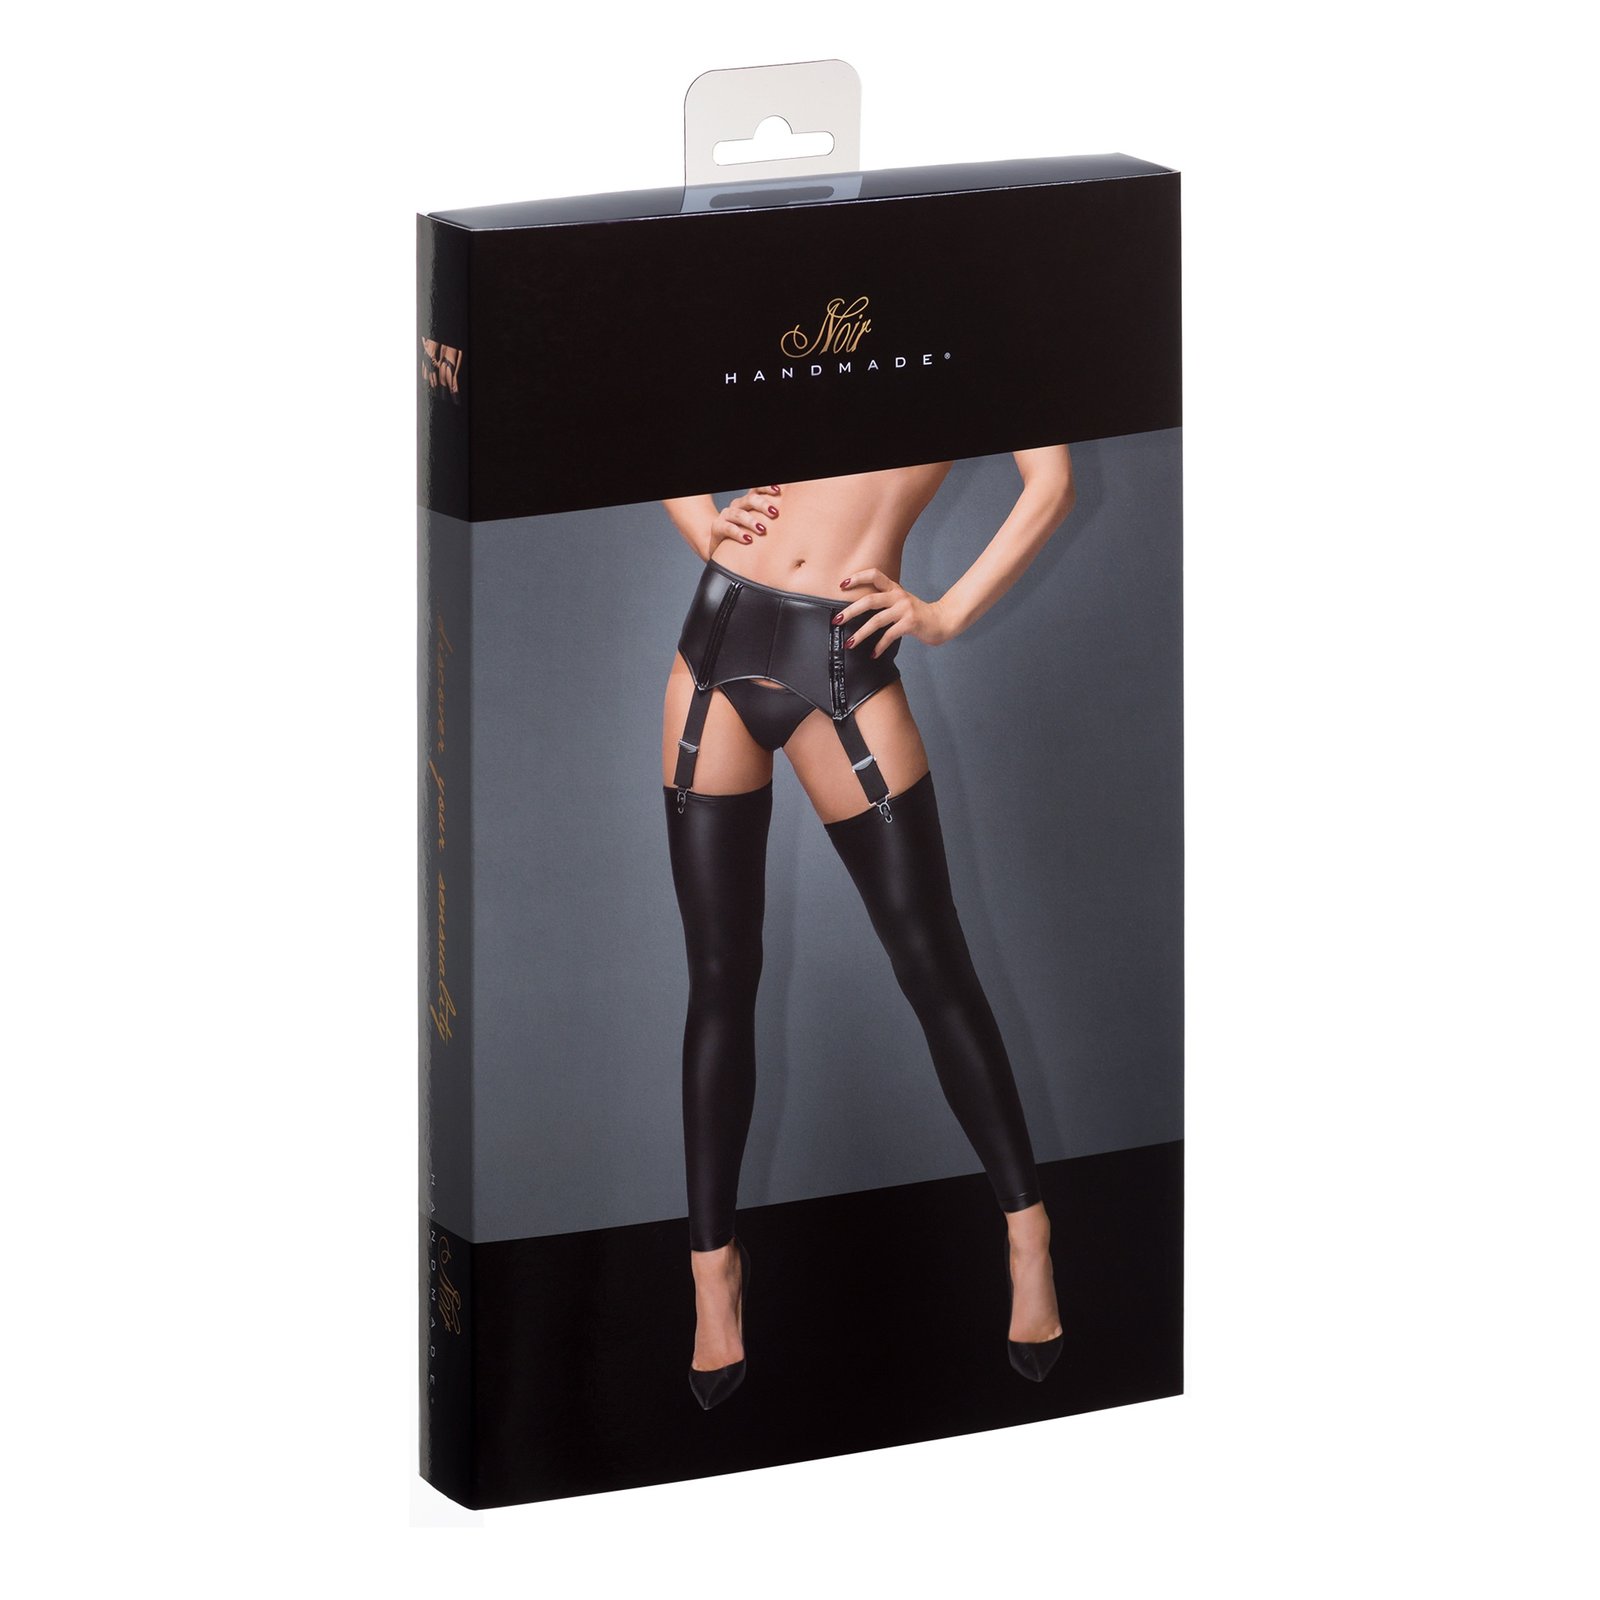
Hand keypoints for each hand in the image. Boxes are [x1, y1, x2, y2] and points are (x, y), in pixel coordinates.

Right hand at [708, 485, 781, 552]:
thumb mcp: (761, 527)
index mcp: (748, 503)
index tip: (779, 490)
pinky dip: (738, 533)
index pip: (757, 490)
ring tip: (762, 530)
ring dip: (751, 521)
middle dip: (763, 504)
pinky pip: (727, 528)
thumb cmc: (748, 538)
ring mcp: (726, 516)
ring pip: (738, 513)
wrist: (721, 549)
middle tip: (775, 513)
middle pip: (749, 499)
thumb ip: (773, 521)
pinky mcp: (717, 528)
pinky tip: (748, 539)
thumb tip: (799, 517)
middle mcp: (737, 506)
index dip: (767, 488)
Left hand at [833, 568, 954, 657]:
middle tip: (836, 620)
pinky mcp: (910, 623)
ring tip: (850, 643)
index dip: (858, 577)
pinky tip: (873, 654)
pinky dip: (879, 646)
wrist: (943, 621)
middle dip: (850, 611)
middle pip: (869, 600)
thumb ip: (885, 601)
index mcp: (894, 589)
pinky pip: (889, 635)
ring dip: (861, 634)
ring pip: (876, 620)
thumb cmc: (918, 614)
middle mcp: (898, 596)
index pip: (874, 575)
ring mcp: (905, 609)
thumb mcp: (901, 602)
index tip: (841, 584)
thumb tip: (858, 608)